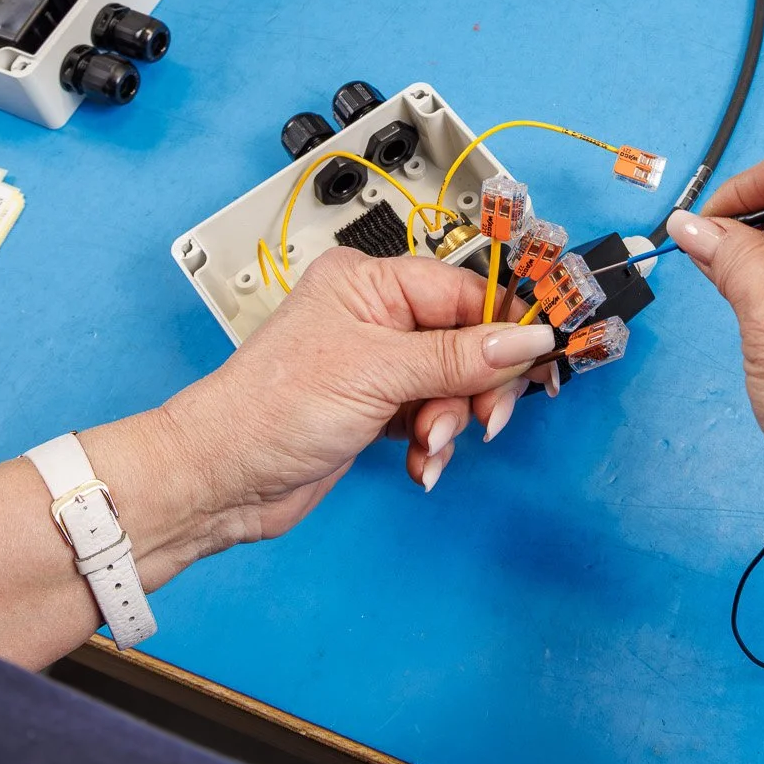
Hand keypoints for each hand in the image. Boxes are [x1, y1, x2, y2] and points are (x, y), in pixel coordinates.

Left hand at [95, 247, 556, 588]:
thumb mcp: (379, 373)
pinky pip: (433, 418)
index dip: (504, 326)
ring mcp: (377, 366)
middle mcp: (376, 318)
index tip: (540, 356)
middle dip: (477, 386)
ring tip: (430, 444)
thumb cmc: (272, 409)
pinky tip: (422, 463)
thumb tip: (528, 338)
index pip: (464, 291)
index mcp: (371, 284)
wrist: (223, 479)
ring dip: (453, 422)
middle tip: (482, 418)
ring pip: (454, 385)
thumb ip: (459, 357)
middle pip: (467, 341)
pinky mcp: (376, 410)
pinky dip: (435, 443)